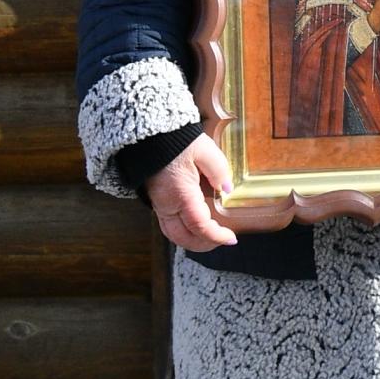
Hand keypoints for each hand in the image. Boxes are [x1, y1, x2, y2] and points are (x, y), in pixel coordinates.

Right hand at [143, 133, 238, 250]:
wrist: (148, 133)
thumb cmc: (175, 140)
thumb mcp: (203, 150)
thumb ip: (218, 169)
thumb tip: (227, 188)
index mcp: (181, 194)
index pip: (200, 227)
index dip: (217, 236)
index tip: (231, 239)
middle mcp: (167, 204)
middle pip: (183, 238)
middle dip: (204, 245)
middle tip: (222, 241)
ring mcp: (159, 204)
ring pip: (173, 234)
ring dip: (192, 240)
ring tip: (210, 237)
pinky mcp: (156, 200)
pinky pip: (168, 224)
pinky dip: (182, 231)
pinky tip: (195, 225)